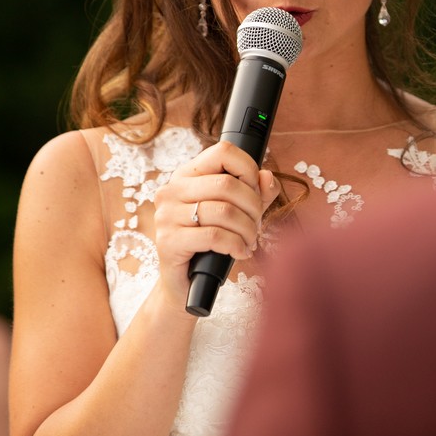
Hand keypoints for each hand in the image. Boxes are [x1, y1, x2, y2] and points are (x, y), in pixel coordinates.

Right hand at [153, 141, 281, 309]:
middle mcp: (172, 190)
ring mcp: (167, 215)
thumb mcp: (238, 212)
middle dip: (253, 207)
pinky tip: (240, 253)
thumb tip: (268, 177)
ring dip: (247, 229)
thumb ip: (256, 192)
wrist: (185, 283)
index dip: (249, 169)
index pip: (223, 152)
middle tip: (256, 225)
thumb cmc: (211, 243)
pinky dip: (236, 245)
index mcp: (187, 175)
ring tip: (249, 241)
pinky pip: (215, 236)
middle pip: (227, 184)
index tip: (256, 192)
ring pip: (224, 211)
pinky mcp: (168, 241)